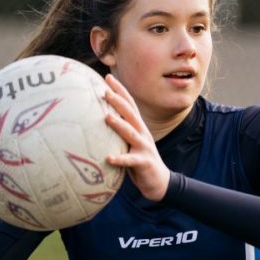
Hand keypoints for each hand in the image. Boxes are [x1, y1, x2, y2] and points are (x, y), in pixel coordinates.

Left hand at [104, 74, 169, 201]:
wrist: (160, 182)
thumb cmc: (139, 161)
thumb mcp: (130, 143)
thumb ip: (119, 132)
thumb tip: (99, 120)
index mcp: (139, 127)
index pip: (129, 104)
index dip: (120, 90)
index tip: (107, 77)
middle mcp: (143, 133)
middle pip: (130, 113)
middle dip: (118, 101)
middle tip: (105, 91)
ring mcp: (144, 147)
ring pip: (131, 133)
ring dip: (119, 124)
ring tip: (106, 117)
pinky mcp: (144, 163)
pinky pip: (131, 161)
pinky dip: (120, 159)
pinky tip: (108, 158)